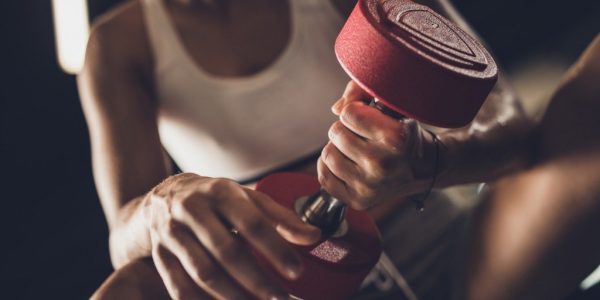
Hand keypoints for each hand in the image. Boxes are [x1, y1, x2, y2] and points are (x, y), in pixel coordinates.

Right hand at [143, 173, 319, 299]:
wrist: (164, 197)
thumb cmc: (215, 199)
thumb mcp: (248, 198)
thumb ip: (281, 217)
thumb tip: (314, 236)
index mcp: (220, 192)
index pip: (252, 223)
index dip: (276, 249)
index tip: (297, 271)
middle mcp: (192, 210)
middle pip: (227, 251)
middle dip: (257, 280)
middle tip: (280, 298)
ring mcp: (172, 233)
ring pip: (203, 273)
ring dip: (233, 296)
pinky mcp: (160, 255)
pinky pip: (180, 288)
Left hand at [318, 81, 438, 209]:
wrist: (424, 168)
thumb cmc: (405, 133)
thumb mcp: (393, 105)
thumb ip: (362, 92)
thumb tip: (336, 109)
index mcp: (395, 138)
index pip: (349, 113)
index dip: (356, 111)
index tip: (369, 117)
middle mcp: (382, 164)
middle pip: (336, 133)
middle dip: (347, 129)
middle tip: (363, 135)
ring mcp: (370, 186)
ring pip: (328, 154)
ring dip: (338, 148)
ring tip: (356, 149)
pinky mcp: (359, 200)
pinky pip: (324, 177)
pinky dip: (330, 167)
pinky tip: (347, 163)